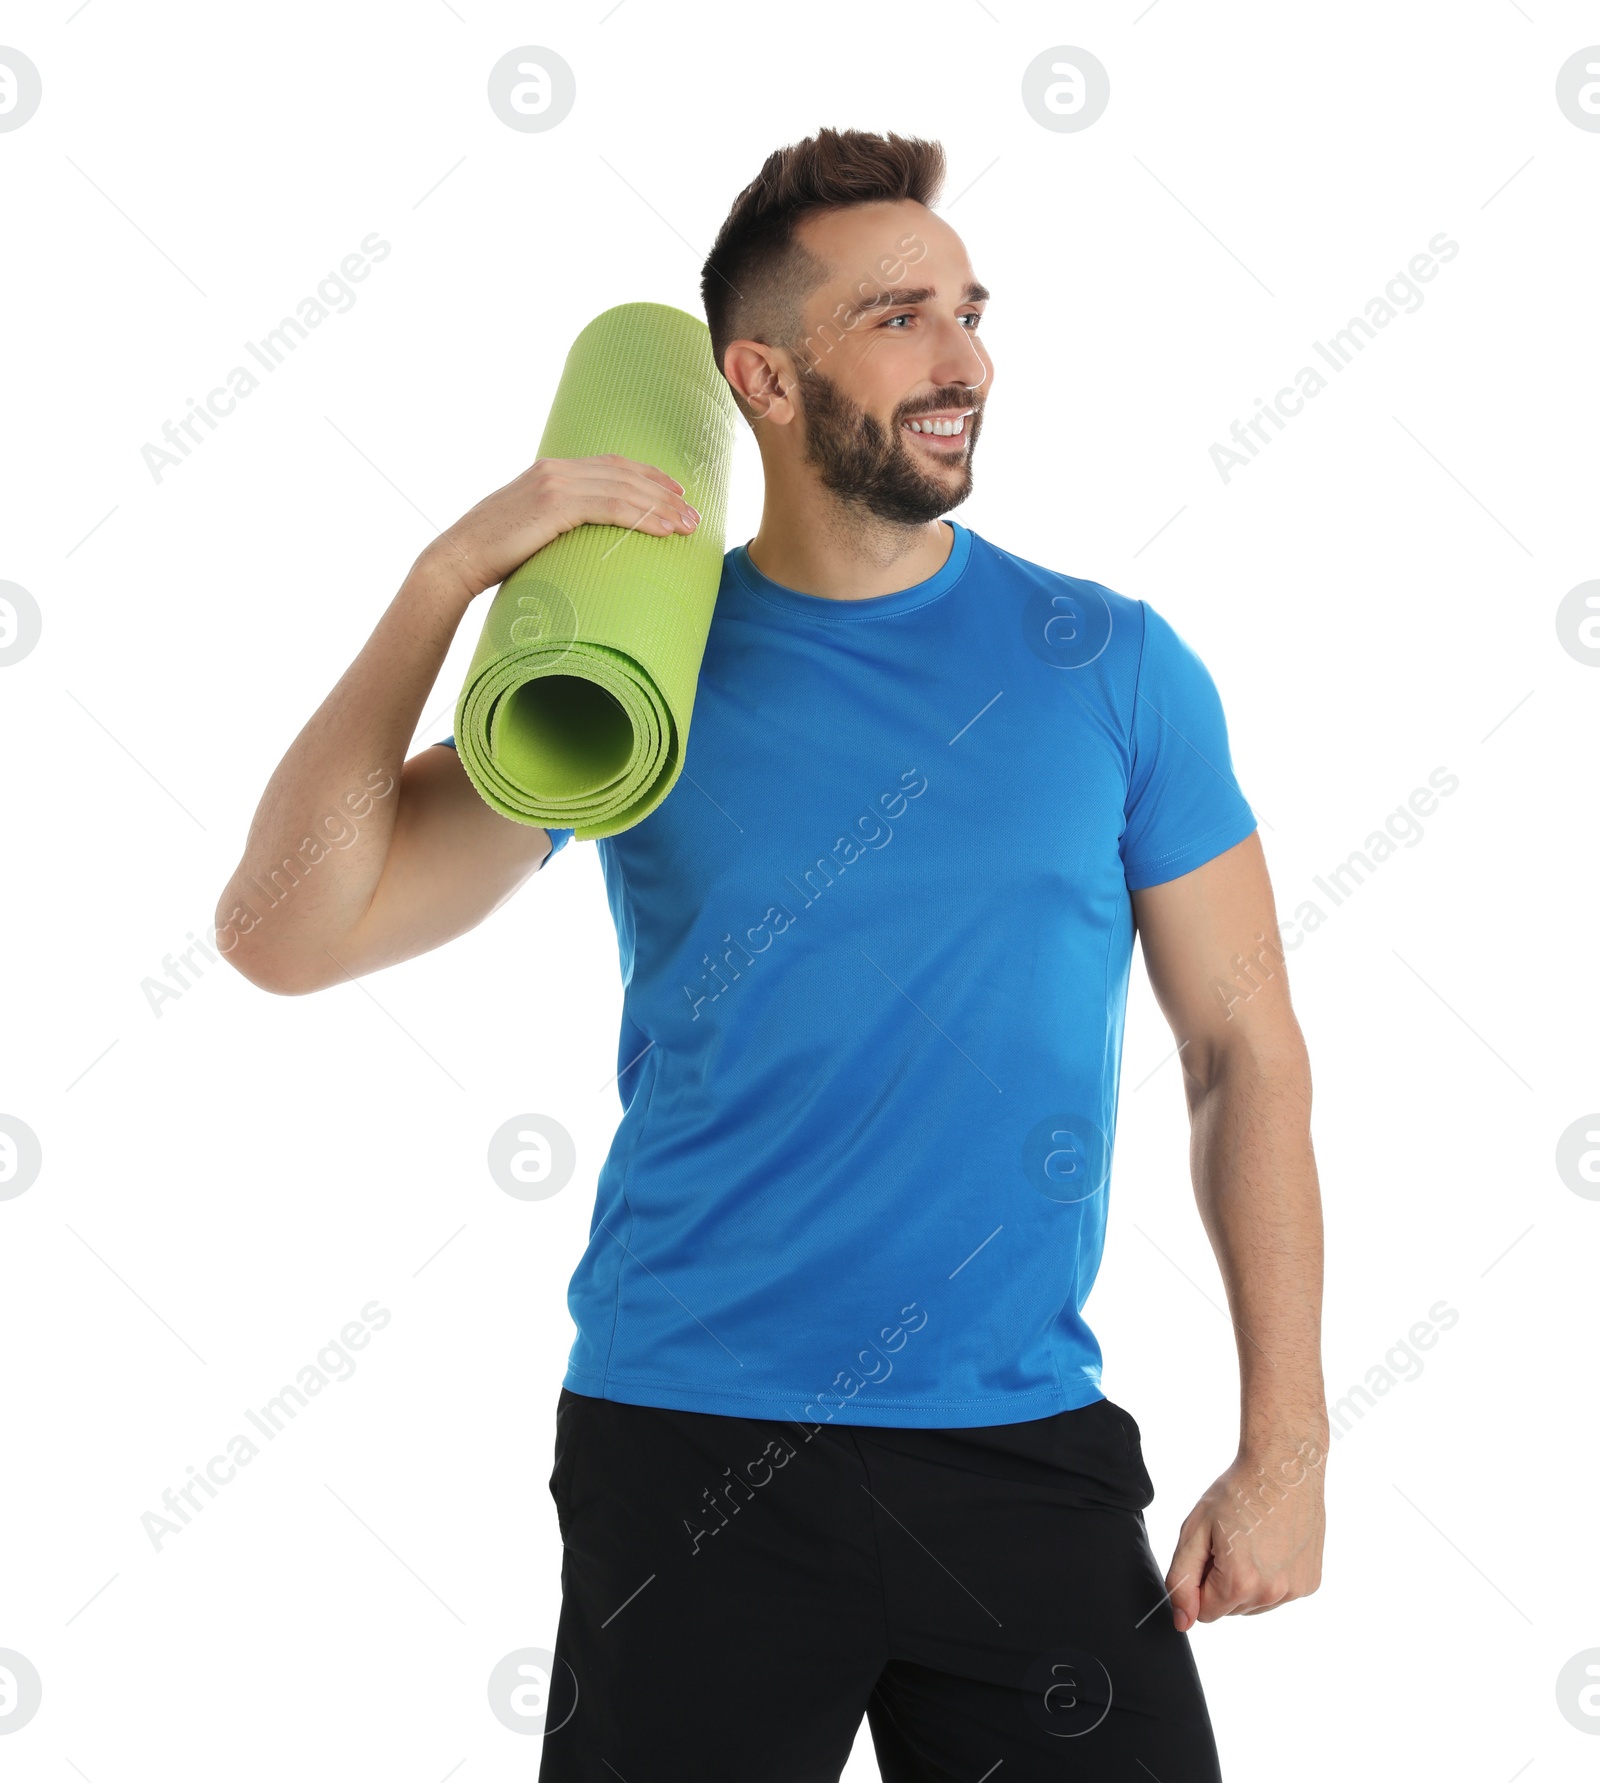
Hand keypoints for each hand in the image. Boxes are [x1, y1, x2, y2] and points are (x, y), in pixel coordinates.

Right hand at [414, 453, 699, 605]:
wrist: (458, 559)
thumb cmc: (493, 556)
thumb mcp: (531, 529)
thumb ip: (558, 523)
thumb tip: (583, 542)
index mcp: (552, 470)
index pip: (612, 465)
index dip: (648, 476)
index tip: (676, 491)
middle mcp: (556, 469)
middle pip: (625, 474)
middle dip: (664, 493)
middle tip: (694, 514)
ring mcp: (554, 484)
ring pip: (624, 490)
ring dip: (661, 507)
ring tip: (688, 526)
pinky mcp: (553, 505)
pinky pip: (610, 507)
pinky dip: (642, 517)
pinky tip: (663, 530)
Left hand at [1165, 1439, 1325, 1629]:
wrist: (1284, 1467)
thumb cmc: (1238, 1492)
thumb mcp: (1196, 1530)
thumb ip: (1182, 1579)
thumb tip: (1182, 1621)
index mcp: (1239, 1583)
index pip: (1205, 1612)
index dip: (1200, 1582)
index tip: (1209, 1550)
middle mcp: (1271, 1594)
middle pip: (1231, 1609)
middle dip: (1222, 1582)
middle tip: (1230, 1540)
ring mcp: (1295, 1590)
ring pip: (1255, 1604)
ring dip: (1247, 1581)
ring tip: (1252, 1540)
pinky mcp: (1311, 1582)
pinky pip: (1279, 1593)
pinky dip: (1271, 1576)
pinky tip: (1273, 1544)